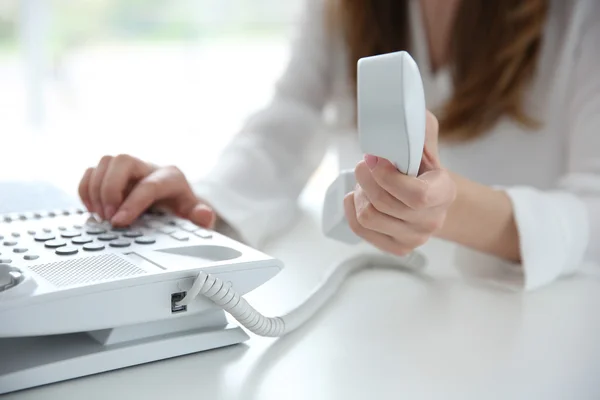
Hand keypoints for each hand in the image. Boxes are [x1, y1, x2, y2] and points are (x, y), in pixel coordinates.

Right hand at [78, 154, 215, 227]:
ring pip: (105, 162)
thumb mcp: (195, 217)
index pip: (149, 185)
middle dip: (110, 189)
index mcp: (171, 177)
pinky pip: (92, 171)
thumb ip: (201, 218)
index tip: (119, 222)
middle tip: (108, 217)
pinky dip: (87, 189)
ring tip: (100, 215)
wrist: (174, 205)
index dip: (132, 203)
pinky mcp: (112, 175)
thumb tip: (203, 215)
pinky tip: (93, 209)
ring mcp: (129, 170)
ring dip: (96, 190)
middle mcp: (149, 168)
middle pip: (123, 160)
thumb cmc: (183, 211)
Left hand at [344, 111, 455, 255]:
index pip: (416, 195)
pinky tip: (357, 197)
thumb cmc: (421, 165)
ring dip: (359, 193)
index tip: (375, 158)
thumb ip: (416, 126)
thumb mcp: (423, 139)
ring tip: (365, 182)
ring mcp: (415, 238)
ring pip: (369, 216)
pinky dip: (352, 210)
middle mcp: (433, 220)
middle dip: (365, 178)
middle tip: (365, 164)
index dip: (388, 177)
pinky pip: (361, 231)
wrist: (427, 193)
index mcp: (444, 193)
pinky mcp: (397, 247)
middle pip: (383, 203)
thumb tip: (397, 116)